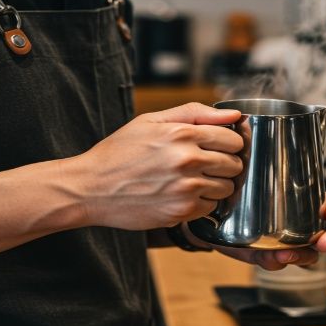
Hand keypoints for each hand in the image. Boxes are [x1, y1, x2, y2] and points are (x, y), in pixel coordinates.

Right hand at [63, 103, 243, 229]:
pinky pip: (211, 207)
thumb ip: (195, 113)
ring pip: (227, 188)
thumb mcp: (151, 121)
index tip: (220, 147)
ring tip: (194, 179)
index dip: (230, 143)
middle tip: (207, 164)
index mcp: (182, 134)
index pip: (233, 140)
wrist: (90, 187)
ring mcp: (186, 189)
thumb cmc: (119, 151)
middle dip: (225, 163)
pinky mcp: (181, 212)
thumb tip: (234, 115)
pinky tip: (184, 194)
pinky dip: (202, 202)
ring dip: (217, 184)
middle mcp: (188, 161)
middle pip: (234, 164)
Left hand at [212, 192, 325, 269]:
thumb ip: (268, 200)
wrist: (217, 215)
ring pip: (311, 255)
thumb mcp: (256, 192)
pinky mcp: (273, 258)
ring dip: (303, 255)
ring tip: (288, 254)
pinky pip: (280, 264)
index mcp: (308, 203)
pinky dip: (277, 262)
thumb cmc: (242, 196)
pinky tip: (274, 258)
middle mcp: (305, 225)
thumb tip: (275, 211)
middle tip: (324, 242)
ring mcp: (291, 245)